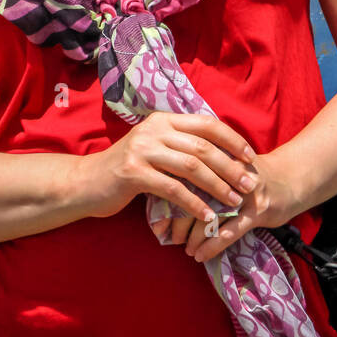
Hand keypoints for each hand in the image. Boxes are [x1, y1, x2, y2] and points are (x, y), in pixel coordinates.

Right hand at [88, 110, 257, 222]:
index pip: (207, 123)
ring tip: (235, 201)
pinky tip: (208, 216)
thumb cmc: (127, 169)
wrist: (86, 183)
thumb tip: (220, 152)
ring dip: (218, 185)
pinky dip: (194, 204)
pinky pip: (173, 189)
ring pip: (191, 166)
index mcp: (164, 120)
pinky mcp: (134, 173)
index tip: (251, 157)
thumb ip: (180, 145)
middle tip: (249, 184)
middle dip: (231, 166)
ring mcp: (143, 150)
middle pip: (203, 146)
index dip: (232, 139)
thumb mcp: (154, 148)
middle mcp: (155, 129)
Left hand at [163, 150, 303, 262]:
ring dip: (193, 235)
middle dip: (177, 219)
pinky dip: (212, 245)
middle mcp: (228, 172)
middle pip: (193, 195)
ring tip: (185, 248)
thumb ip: (201, 172)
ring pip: (210, 215)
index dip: (167, 198)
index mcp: (216, 158)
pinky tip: (200, 255)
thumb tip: (167, 189)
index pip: (184, 176)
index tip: (157, 218)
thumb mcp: (226, 165)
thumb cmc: (252, 175)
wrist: (291, 177)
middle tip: (166, 235)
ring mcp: (243, 192)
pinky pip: (230, 230)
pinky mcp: (257, 210)